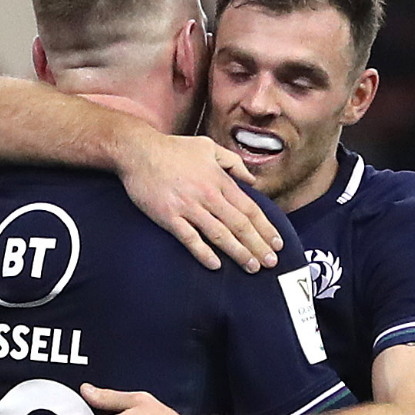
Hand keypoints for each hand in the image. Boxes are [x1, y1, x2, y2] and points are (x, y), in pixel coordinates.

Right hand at [114, 133, 281, 272]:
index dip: (265, 228)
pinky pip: (189, 238)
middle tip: (271, 262)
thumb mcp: (209, 147)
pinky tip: (216, 265)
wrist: (138, 151)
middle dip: (258, 245)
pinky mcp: (168, 216)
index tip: (276, 243)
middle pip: (239, 225)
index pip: (250, 208)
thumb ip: (233, 162)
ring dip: (238, 253)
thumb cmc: (173, 149)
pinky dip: (203, 253)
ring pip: (219, 234)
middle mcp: (208, 195)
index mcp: (220, 180)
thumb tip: (251, 180)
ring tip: (252, 267)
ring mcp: (188, 207)